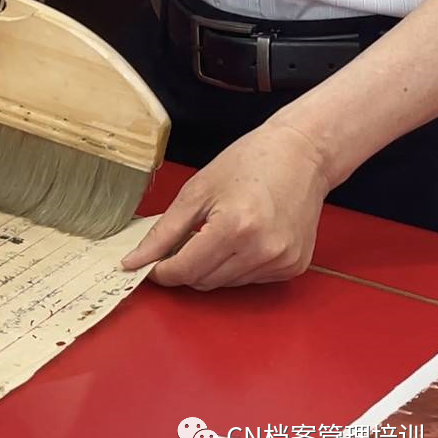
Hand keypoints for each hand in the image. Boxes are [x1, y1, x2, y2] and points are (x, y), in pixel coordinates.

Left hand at [122, 123, 332, 289]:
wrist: (303, 153)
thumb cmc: (249, 162)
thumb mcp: (197, 191)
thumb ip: (163, 231)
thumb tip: (134, 260)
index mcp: (235, 228)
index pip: (185, 270)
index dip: (161, 270)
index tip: (146, 263)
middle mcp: (262, 250)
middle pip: (203, 280)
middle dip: (184, 266)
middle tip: (181, 240)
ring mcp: (281, 260)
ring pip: (224, 284)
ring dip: (209, 266)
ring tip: (214, 232)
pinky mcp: (293, 266)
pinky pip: (248, 279)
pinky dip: (235, 266)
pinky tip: (240, 238)